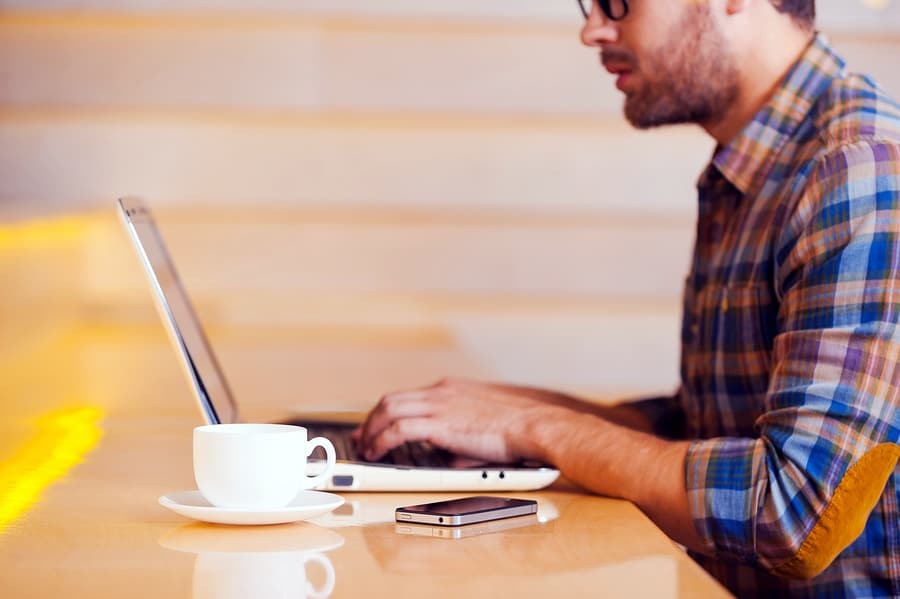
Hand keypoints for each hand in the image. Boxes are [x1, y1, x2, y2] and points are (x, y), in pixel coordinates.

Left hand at [352, 377, 568, 464]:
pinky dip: (381, 441)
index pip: (407, 397)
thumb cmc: (516, 429)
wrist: (533, 425)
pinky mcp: (440, 423)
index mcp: (450, 389)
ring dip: (371, 431)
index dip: (385, 413)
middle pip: (390, 400)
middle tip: (361, 438)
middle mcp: (441, 392)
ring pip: (388, 411)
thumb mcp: (480, 427)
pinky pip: (398, 430)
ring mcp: (439, 405)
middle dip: (370, 420)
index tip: (374, 426)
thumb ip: (457, 436)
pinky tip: (377, 453)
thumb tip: (443, 457)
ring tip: (366, 450)